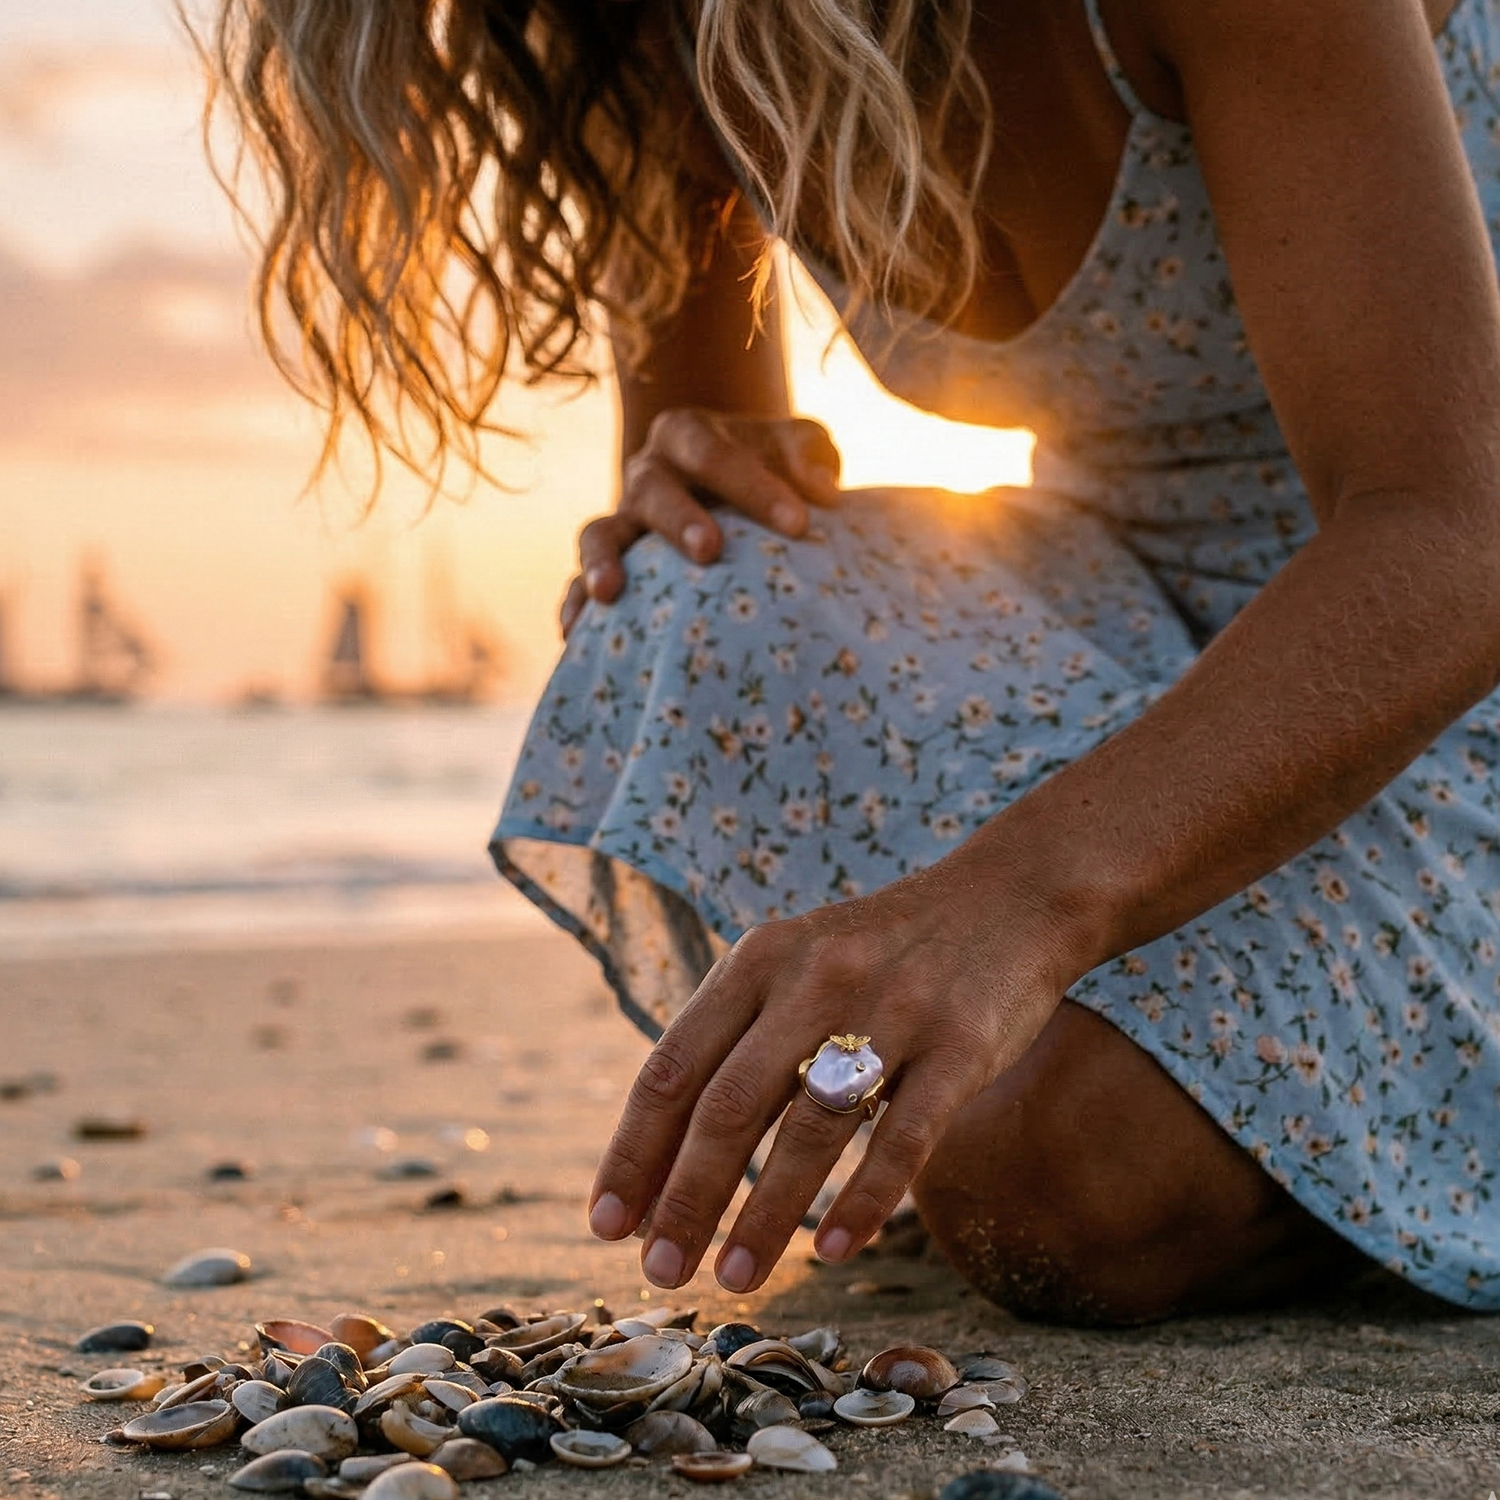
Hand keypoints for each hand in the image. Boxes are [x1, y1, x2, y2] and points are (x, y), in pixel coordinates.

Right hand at [560, 410, 841, 636]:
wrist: (732, 490)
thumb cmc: (773, 468)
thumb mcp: (797, 447)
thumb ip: (810, 456)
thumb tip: (821, 488)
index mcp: (687, 433)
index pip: (713, 451)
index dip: (754, 485)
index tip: (799, 523)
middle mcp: (647, 472)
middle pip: (651, 487)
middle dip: (678, 519)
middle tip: (710, 551)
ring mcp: (622, 519)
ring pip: (599, 531)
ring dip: (602, 560)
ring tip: (612, 594)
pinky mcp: (610, 563)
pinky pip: (577, 581)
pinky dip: (574, 603)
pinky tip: (576, 634)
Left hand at [585, 848, 1082, 1292]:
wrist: (1008, 898)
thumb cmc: (881, 952)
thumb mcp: (794, 963)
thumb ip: (735, 1037)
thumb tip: (664, 1155)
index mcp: (759, 959)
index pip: (674, 1067)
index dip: (634, 1151)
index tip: (606, 1224)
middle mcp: (814, 980)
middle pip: (728, 1106)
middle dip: (685, 1199)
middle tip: (661, 1272)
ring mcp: (891, 1010)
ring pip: (809, 1128)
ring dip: (765, 1215)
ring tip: (734, 1278)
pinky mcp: (959, 1044)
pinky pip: (904, 1136)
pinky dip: (863, 1198)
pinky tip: (832, 1250)